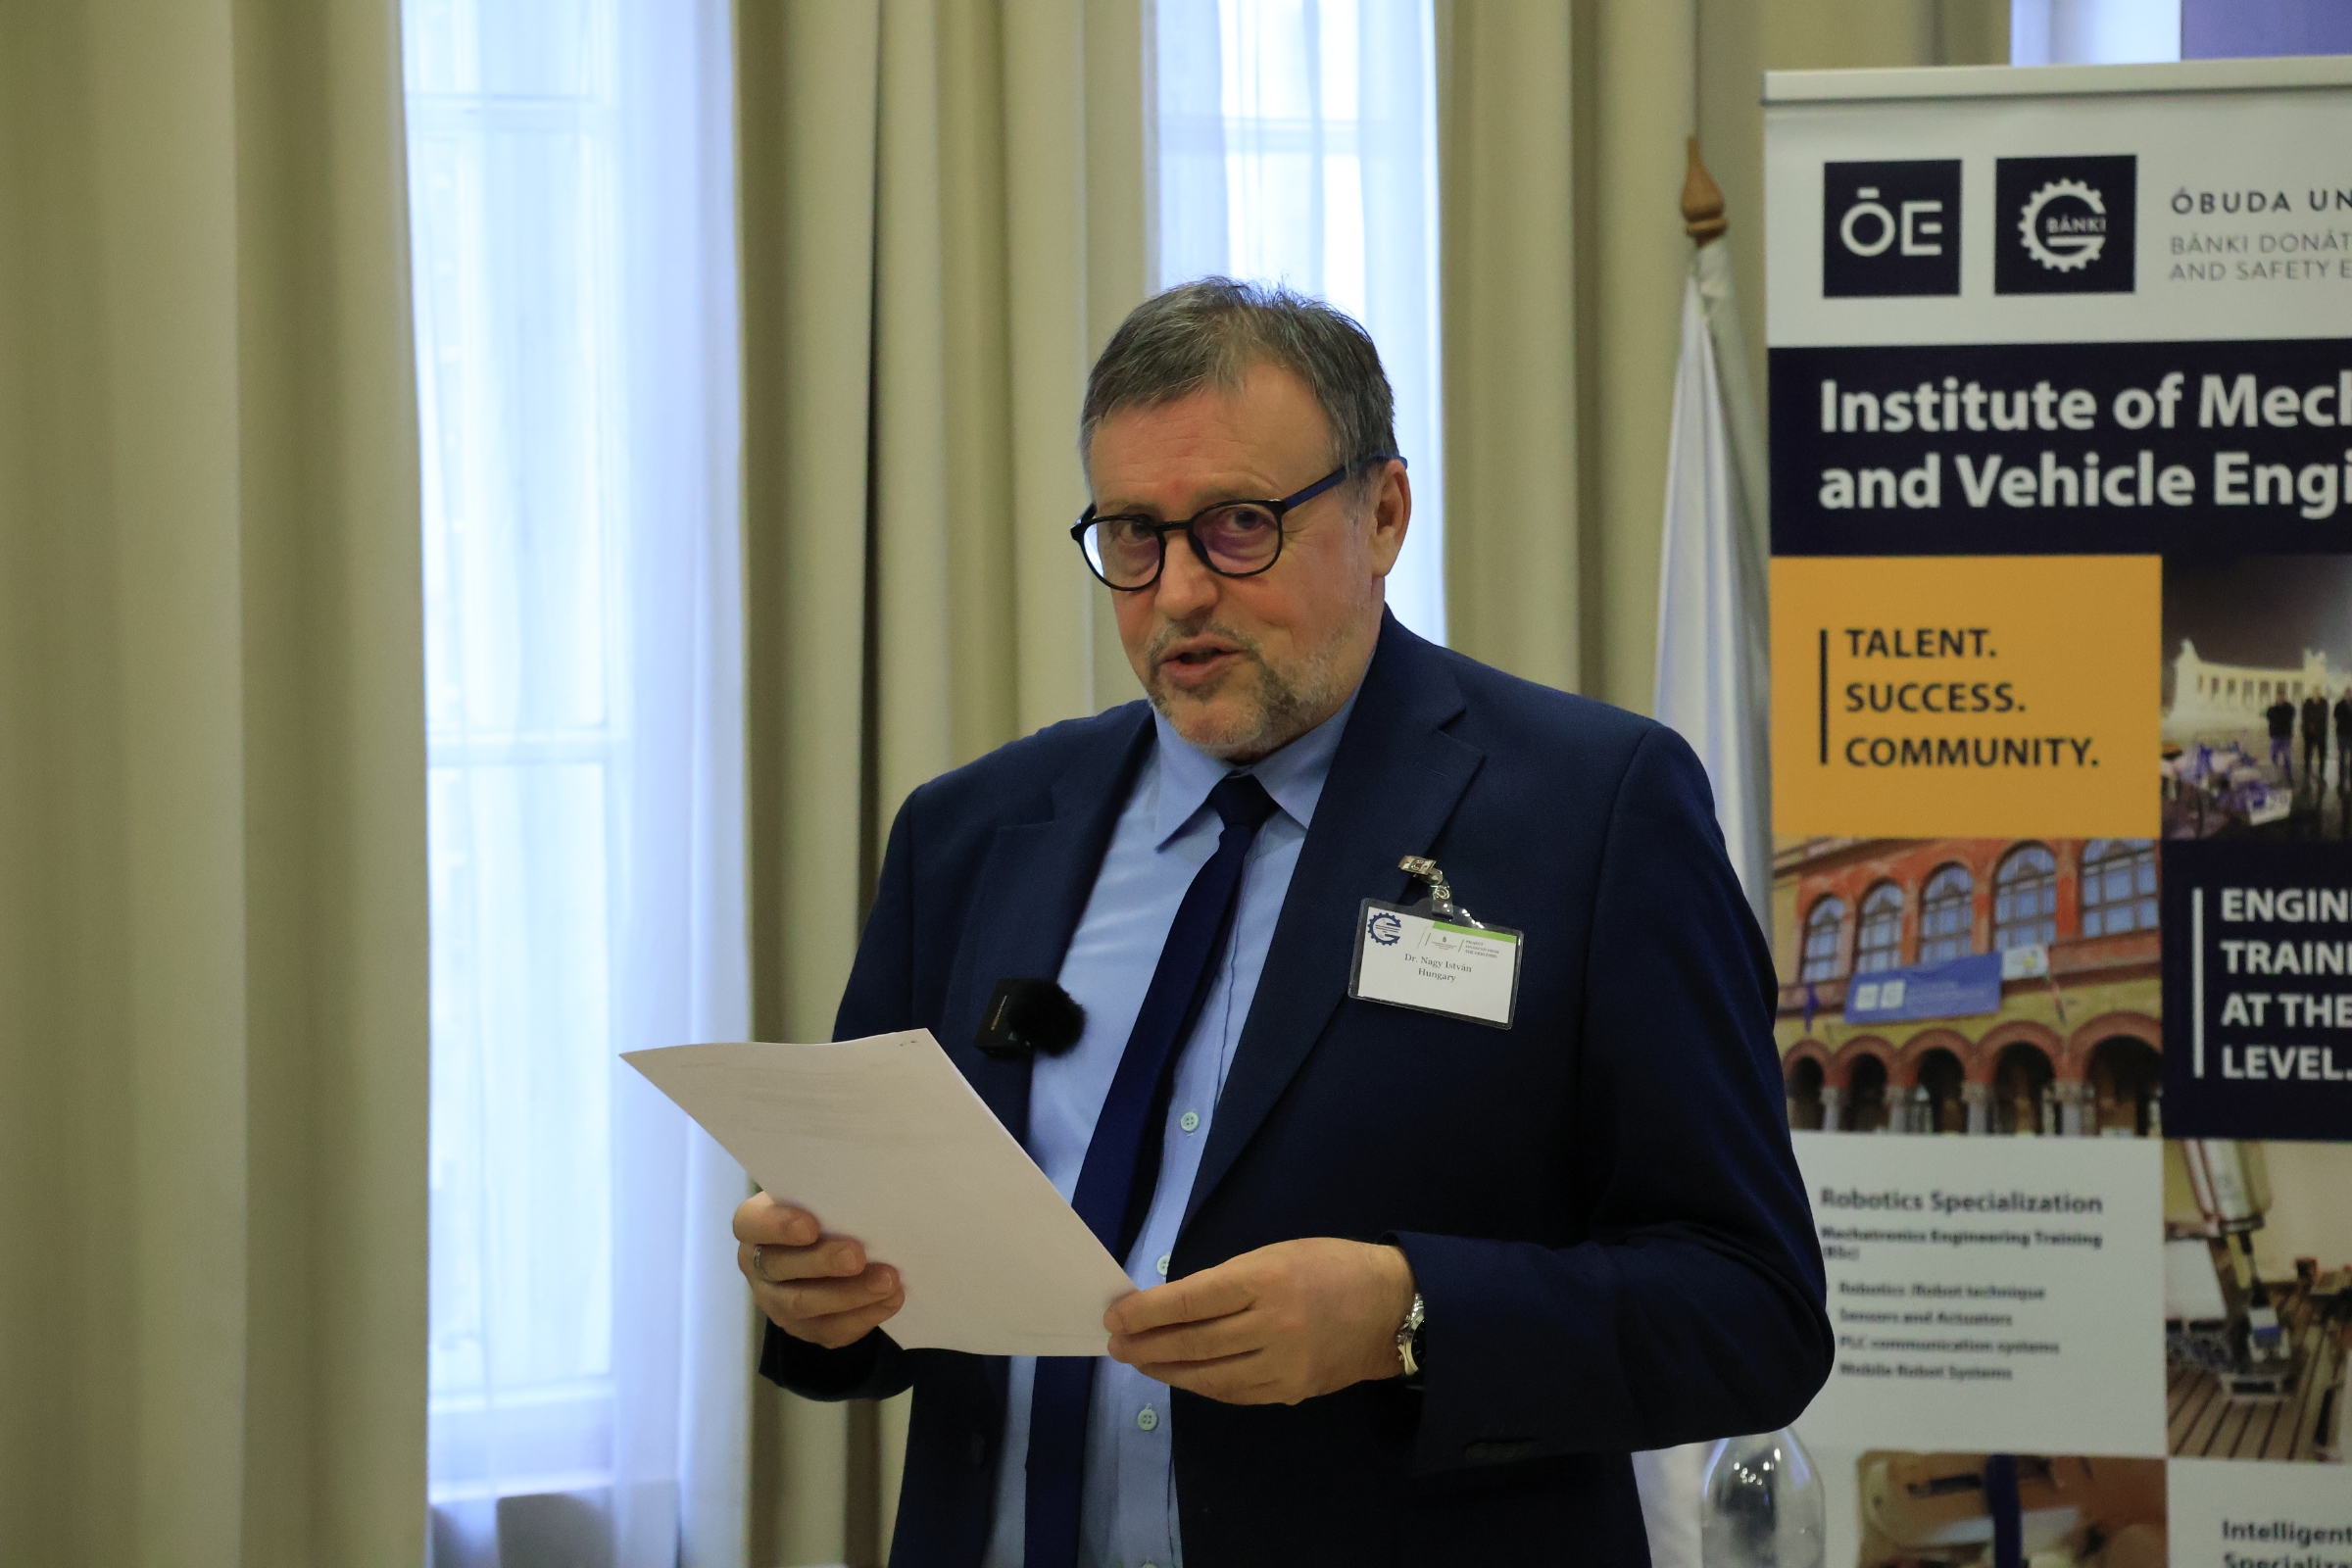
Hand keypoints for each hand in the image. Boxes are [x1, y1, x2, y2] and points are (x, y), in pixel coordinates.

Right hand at [733, 1192, 903, 1348]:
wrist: (832, 1247)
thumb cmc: (826, 1210)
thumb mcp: (820, 1195)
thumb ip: (832, 1192)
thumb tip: (869, 1186)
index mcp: (755, 1225)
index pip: (751, 1223)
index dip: (777, 1226)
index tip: (810, 1226)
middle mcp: (758, 1266)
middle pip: (780, 1268)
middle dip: (822, 1263)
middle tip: (857, 1256)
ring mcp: (777, 1302)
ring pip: (804, 1304)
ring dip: (850, 1294)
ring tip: (888, 1281)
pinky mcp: (805, 1327)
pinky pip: (830, 1329)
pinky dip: (864, 1315)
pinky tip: (891, 1299)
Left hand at [1103, 1238, 1414, 1404]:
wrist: (1392, 1307)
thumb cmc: (1329, 1266)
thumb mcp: (1275, 1255)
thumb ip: (1226, 1281)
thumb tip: (1173, 1306)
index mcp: (1265, 1279)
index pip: (1190, 1300)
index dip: (1147, 1311)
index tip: (1117, 1315)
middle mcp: (1272, 1325)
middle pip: (1193, 1342)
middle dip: (1147, 1345)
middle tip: (1116, 1345)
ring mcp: (1283, 1364)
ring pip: (1209, 1376)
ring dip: (1167, 1370)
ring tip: (1140, 1362)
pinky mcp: (1292, 1390)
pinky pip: (1234, 1393)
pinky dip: (1202, 1386)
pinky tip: (1181, 1377)